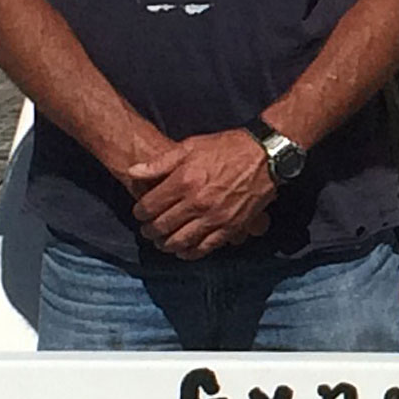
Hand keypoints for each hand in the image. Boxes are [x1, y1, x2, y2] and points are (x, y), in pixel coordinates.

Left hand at [129, 129, 277, 258]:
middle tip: (147, 230)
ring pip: (181, 241)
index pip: (150, 206)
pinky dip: (191, 252)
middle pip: (162, 226)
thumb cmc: (227, 147)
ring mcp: (215, 217)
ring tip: (162, 242)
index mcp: (184, 181)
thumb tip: (133, 171)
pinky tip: (184, 250)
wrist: (264, 156)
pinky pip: (205, 247)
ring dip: (166, 245)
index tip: (139, 214)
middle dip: (149, 231)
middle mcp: (197, 202)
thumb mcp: (190, 146)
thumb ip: (160, 163)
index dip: (139, 213)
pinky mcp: (231, 227)